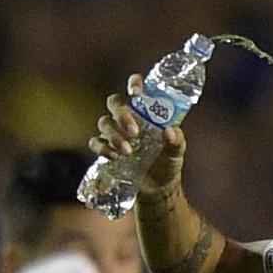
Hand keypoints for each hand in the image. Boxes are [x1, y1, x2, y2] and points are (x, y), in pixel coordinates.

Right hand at [89, 75, 186, 196]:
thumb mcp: (176, 151)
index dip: (134, 84)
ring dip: (114, 135)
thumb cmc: (168, 162)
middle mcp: (128, 118)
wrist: (159, 188)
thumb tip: (169, 132)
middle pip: (115, 103)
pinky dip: (103, 148)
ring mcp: (115, 133)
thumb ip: (176, 141)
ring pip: (104, 122)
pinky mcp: (107, 149)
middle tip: (134, 132)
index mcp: (145, 112)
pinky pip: (95, 142)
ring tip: (128, 152)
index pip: (137, 90)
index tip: (135, 92)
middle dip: (122, 115)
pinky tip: (115, 157)